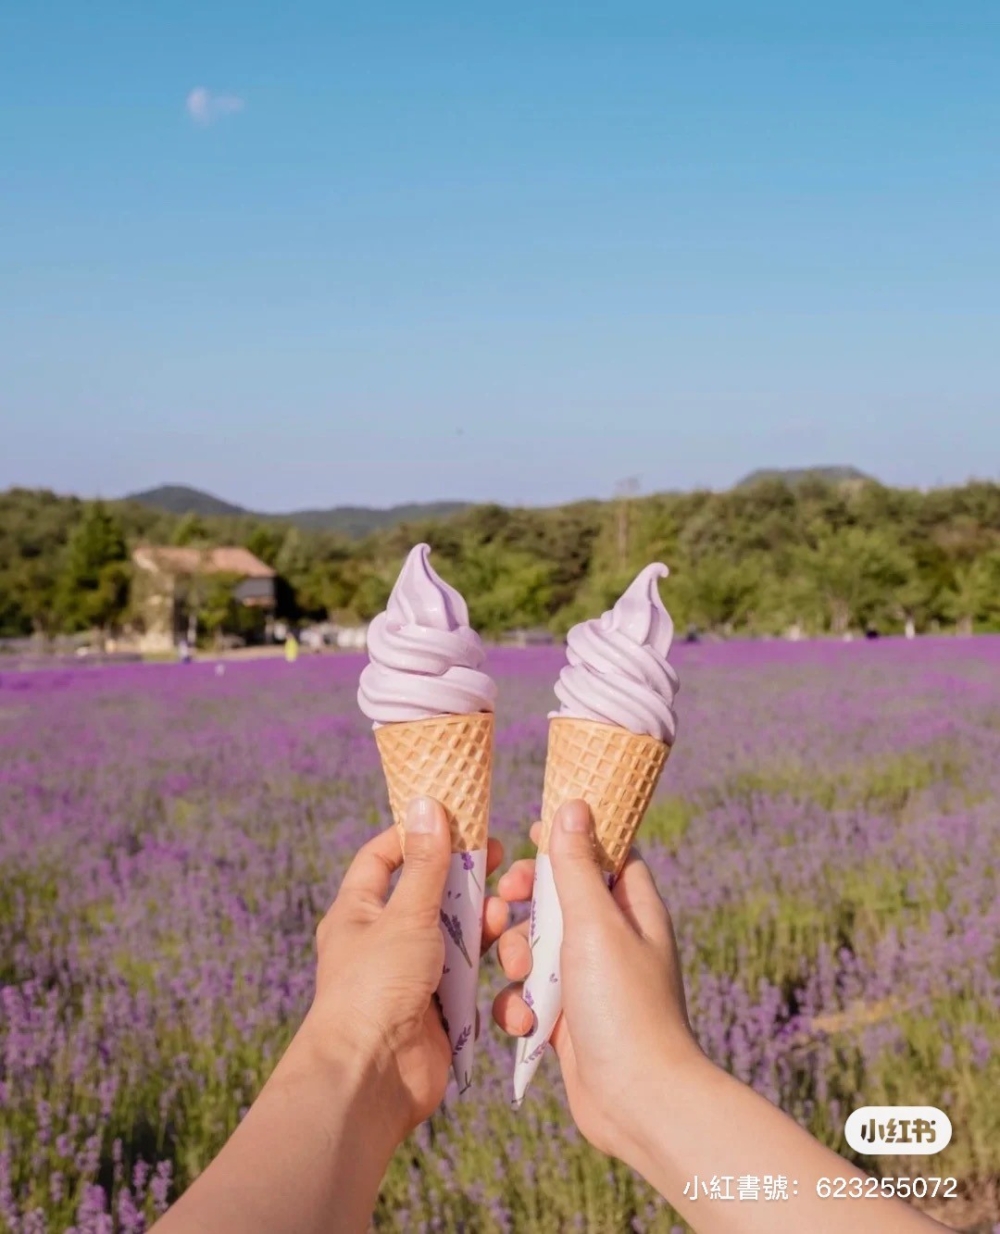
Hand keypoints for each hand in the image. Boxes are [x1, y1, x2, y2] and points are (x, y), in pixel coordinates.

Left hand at [300, 797, 507, 1143]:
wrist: (373, 1077)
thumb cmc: (376, 988)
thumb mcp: (406, 915)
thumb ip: (425, 863)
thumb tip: (428, 803)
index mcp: (358, 912)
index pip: (383, 857)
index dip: (416, 835)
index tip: (457, 820)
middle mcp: (384, 939)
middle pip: (431, 894)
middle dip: (467, 882)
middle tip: (503, 865)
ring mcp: (412, 975)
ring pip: (457, 935)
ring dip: (484, 925)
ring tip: (502, 920)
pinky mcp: (438, 1007)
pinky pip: (470, 975)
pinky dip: (489, 966)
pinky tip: (512, 957)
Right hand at [492, 800, 704, 1166]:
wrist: (637, 1101)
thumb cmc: (624, 1005)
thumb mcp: (595, 925)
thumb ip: (576, 867)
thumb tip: (574, 805)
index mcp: (632, 909)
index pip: (604, 852)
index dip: (568, 839)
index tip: (531, 832)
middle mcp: (613, 940)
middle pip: (559, 898)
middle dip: (526, 903)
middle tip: (505, 903)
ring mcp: (590, 981)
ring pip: (536, 948)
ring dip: (517, 958)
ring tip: (519, 976)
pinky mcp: (569, 1019)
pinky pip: (530, 996)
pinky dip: (520, 1006)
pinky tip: (525, 1022)